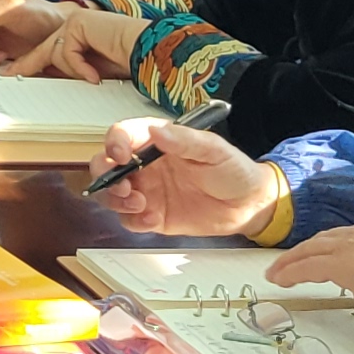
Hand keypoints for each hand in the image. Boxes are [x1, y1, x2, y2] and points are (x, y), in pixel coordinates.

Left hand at [1, 8, 143, 82]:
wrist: (148, 53)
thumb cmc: (127, 63)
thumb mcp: (90, 73)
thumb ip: (69, 73)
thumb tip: (43, 82)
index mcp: (75, 39)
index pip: (47, 52)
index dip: (28, 65)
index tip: (11, 74)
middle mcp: (72, 28)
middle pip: (43, 51)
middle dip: (26, 65)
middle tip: (8, 76)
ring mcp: (74, 23)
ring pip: (55, 54)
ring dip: (73, 71)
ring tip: (93, 77)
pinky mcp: (78, 23)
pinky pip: (67, 52)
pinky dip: (80, 67)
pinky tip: (95, 76)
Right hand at [81, 117, 283, 236]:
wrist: (250, 205)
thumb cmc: (234, 170)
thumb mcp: (214, 150)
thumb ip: (185, 140)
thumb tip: (158, 132)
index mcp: (156, 142)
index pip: (122, 135)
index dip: (114, 143)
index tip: (120, 155)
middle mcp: (145, 165)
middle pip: (106, 165)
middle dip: (104, 175)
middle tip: (121, 186)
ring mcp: (148, 191)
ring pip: (111, 194)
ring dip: (115, 200)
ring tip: (139, 204)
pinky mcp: (153, 216)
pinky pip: (129, 220)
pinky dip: (133, 221)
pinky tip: (153, 220)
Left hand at [271, 217, 353, 310]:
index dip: (338, 245)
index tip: (331, 253)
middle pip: (327, 238)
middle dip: (308, 249)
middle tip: (292, 260)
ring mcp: (349, 245)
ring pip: (312, 249)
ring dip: (293, 260)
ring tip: (278, 270)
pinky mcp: (338, 263)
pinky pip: (307, 267)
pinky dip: (291, 272)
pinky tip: (279, 279)